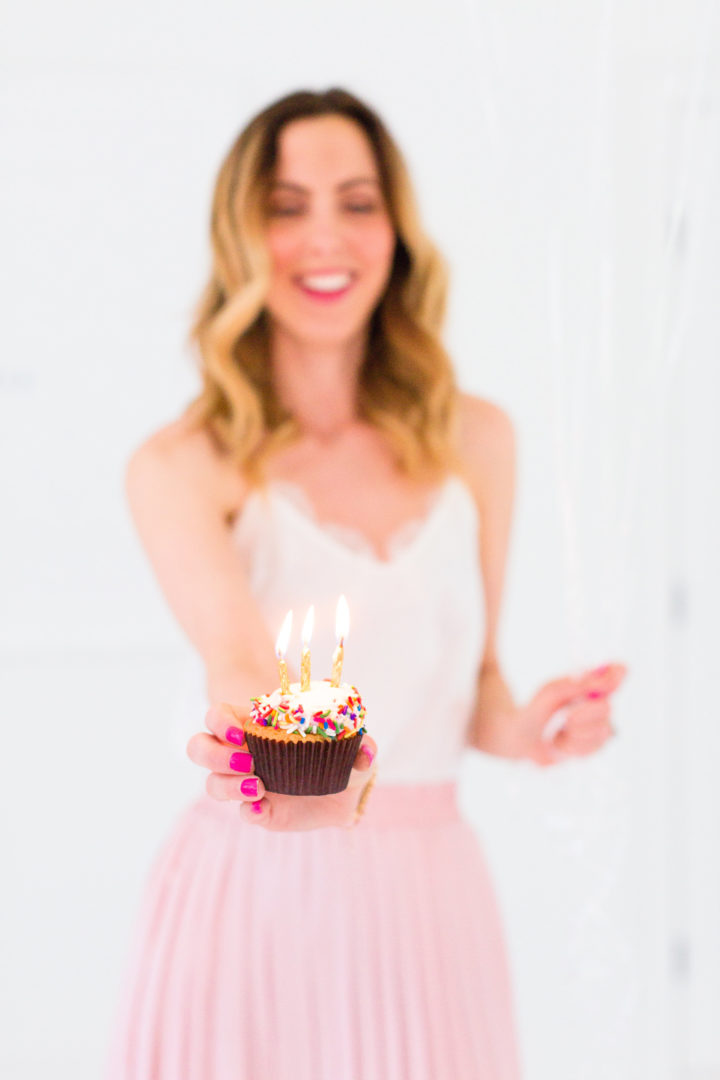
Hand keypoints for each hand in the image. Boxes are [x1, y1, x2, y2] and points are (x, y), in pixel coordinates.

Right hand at [186, 703, 377, 829]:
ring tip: (258, 786)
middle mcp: (242, 752)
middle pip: (199, 747)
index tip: (241, 732)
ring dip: (227, 784)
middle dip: (214, 753)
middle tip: (246, 759)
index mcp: (256, 724)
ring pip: (211, 783)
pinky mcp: (258, 810)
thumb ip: (360, 745)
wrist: (345, 792)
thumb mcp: (352, 744)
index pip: (218, 716)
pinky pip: (241, 812)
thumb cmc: (339, 754)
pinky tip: (263, 809)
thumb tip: (366, 751)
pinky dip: (249, 811)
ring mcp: (245, 782)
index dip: (220, 721)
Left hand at [512, 662, 627, 765]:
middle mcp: (598, 702)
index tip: (607, 683)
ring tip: (559, 732)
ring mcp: (599, 725)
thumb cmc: (535, 710)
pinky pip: (594, 747)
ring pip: (602, 730)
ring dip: (575, 733)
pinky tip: (562, 744)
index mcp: (588, 684)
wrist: (521, 739)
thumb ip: (582, 684)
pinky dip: (574, 747)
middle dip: (583, 715)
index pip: (616, 672)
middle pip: (607, 707)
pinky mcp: (594, 746)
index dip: (616, 677)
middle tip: (567, 718)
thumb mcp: (552, 693)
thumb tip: (613, 673)